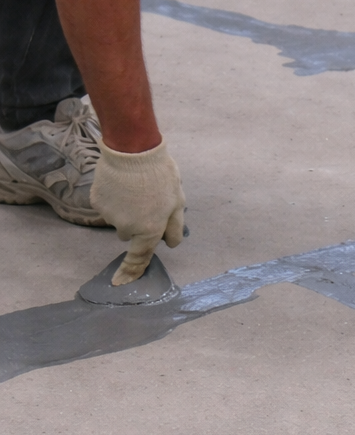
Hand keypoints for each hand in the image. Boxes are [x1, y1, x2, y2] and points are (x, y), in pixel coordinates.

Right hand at [89, 139, 185, 284]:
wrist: (133, 150)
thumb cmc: (161, 177)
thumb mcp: (178, 203)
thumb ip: (175, 229)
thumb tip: (170, 245)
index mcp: (149, 231)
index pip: (139, 258)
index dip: (131, 272)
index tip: (120, 283)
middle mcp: (126, 228)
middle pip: (130, 235)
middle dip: (137, 224)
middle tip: (148, 201)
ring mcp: (109, 215)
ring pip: (118, 220)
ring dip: (126, 211)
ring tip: (137, 189)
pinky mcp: (96, 202)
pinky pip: (107, 207)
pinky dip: (114, 200)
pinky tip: (122, 184)